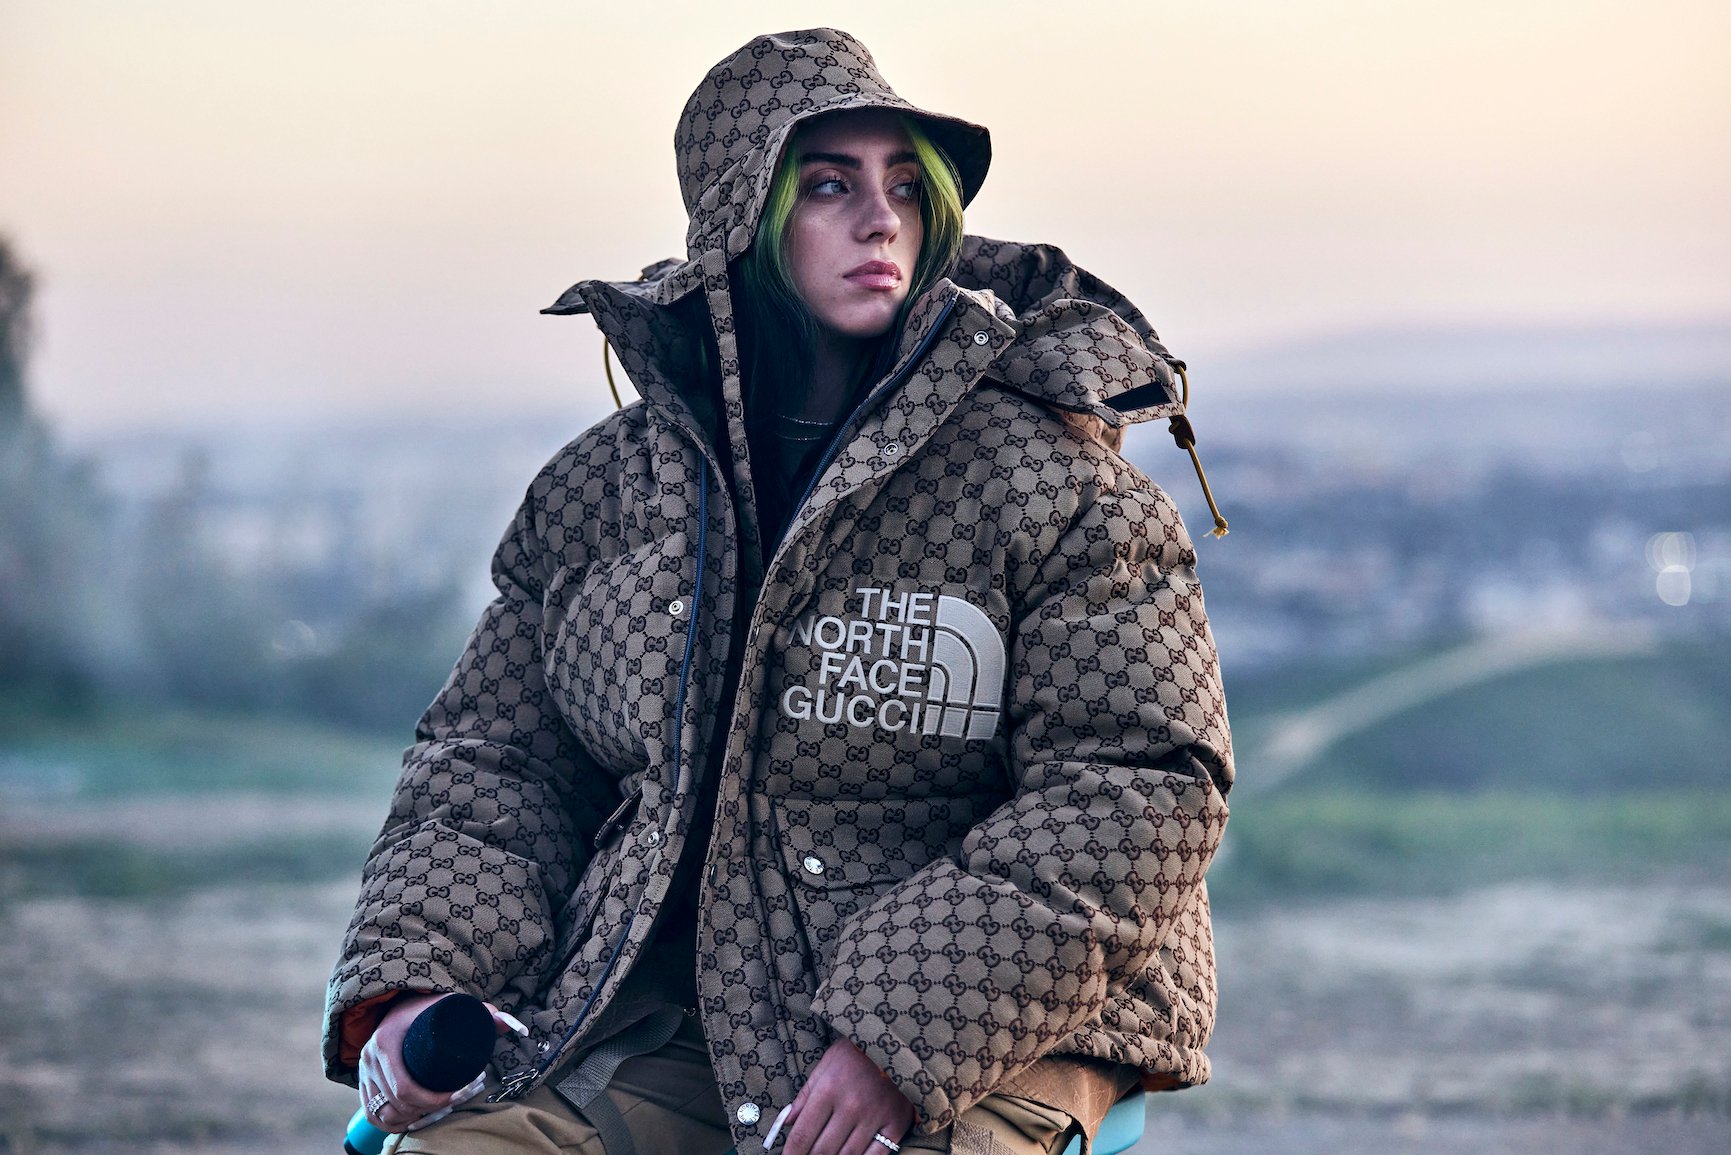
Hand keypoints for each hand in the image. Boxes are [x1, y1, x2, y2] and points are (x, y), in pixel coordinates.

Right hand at [357, 992, 518, 1133]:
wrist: (400, 1002)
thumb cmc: (426, 1007)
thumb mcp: (450, 1005)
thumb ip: (481, 1013)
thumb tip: (511, 1026)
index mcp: (386, 1041)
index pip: (405, 1088)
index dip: (432, 1100)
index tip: (456, 1094)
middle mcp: (368, 1057)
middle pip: (395, 1103)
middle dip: (426, 1110)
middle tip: (451, 1102)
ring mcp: (363, 1070)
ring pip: (382, 1113)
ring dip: (408, 1119)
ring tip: (434, 1111)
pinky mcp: (363, 1079)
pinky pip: (371, 1112)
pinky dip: (389, 1122)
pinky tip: (409, 1120)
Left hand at [778, 1038, 915, 1154]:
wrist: (899, 1042)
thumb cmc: (857, 1053)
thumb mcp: (827, 1064)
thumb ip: (805, 1095)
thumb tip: (786, 1122)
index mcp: (829, 1089)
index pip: (803, 1134)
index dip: (791, 1153)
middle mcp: (851, 1105)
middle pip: (823, 1150)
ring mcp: (875, 1116)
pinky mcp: (896, 1124)